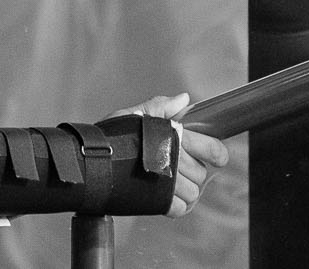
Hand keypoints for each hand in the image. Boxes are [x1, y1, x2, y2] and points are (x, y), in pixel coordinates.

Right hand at [105, 93, 229, 217]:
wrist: (90, 162)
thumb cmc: (110, 137)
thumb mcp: (133, 114)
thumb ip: (160, 106)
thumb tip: (184, 99)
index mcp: (174, 136)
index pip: (212, 148)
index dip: (218, 154)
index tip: (217, 158)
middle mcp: (175, 159)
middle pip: (201, 173)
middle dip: (192, 172)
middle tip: (175, 167)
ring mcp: (169, 182)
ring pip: (193, 192)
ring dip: (184, 190)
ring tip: (169, 182)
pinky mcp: (160, 201)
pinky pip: (181, 209)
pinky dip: (177, 205)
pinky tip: (166, 196)